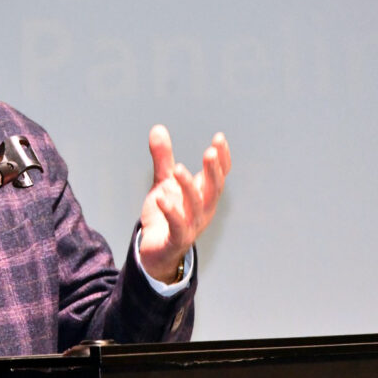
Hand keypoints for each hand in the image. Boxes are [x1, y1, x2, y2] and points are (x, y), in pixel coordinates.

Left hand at [139, 125, 230, 283]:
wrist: (155, 249)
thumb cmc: (165, 214)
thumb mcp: (164, 182)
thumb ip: (163, 158)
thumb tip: (158, 128)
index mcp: (204, 196)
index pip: (219, 176)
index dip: (222, 159)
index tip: (219, 138)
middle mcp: (203, 210)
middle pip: (213, 189)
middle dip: (213, 171)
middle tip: (210, 152)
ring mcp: (192, 226)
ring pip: (195, 206)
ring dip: (189, 187)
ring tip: (178, 169)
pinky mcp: (176, 239)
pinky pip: (177, 226)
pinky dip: (170, 212)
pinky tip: (161, 197)